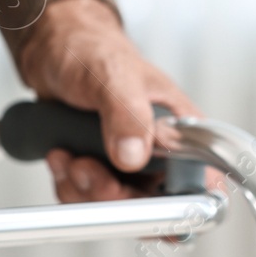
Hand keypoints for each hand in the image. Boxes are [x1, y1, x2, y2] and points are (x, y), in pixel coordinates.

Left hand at [17, 0, 200, 202]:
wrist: (52, 50)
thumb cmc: (93, 50)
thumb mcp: (113, 76)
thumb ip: (127, 114)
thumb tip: (134, 156)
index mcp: (182, 129)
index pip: (202, 183)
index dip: (179, 205)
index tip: (144, 201)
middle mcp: (160, 151)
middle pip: (152, 205)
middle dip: (113, 196)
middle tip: (87, 168)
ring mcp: (129, 163)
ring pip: (115, 206)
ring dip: (84, 188)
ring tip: (69, 155)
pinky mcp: (101, 168)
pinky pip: (87, 197)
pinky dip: (69, 184)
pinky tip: (61, 155)